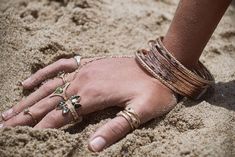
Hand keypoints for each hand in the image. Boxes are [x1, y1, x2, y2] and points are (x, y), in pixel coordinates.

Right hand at [0, 56, 176, 151]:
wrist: (161, 67)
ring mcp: (84, 70)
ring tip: (7, 112)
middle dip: (24, 117)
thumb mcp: (140, 112)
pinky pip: (60, 66)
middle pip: (47, 102)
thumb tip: (91, 148)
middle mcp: (83, 81)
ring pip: (48, 86)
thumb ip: (115, 129)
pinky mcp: (88, 63)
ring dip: (27, 100)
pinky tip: (29, 82)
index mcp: (93, 95)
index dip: (39, 129)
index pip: (59, 117)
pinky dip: (43, 74)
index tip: (19, 139)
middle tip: (3, 127)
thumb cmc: (154, 91)